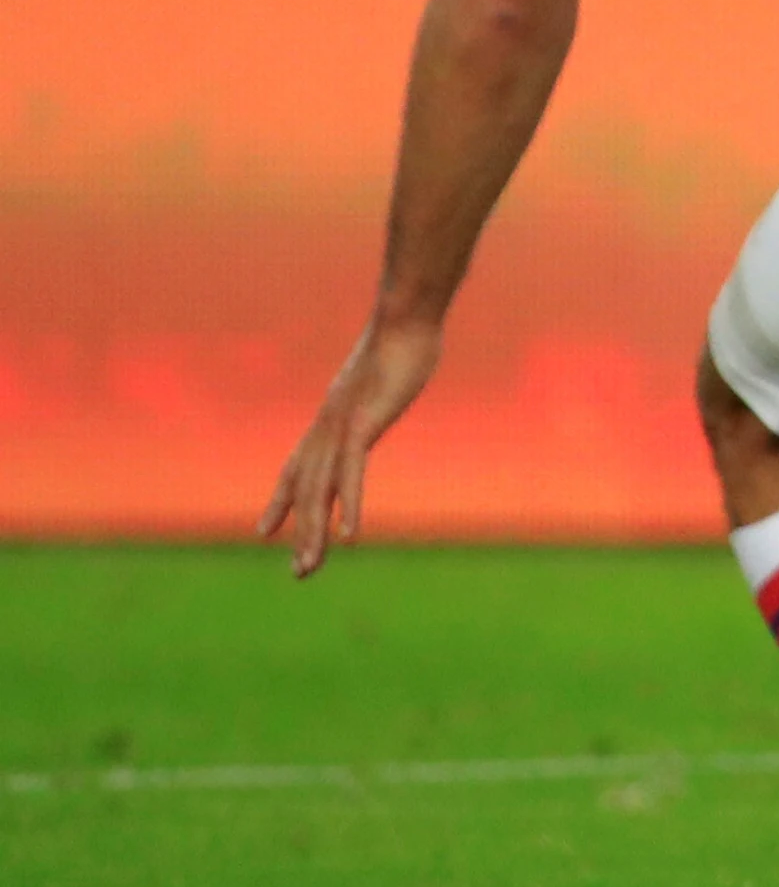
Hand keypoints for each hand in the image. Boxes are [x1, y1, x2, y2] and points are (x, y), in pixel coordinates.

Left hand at [260, 315, 444, 577]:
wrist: (406, 314)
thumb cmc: (405, 334)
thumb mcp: (385, 369)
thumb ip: (380, 385)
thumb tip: (388, 380)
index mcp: (332, 416)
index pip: (297, 466)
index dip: (281, 501)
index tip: (264, 532)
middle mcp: (327, 425)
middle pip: (305, 487)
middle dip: (298, 531)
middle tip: (297, 572)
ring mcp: (341, 426)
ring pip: (319, 490)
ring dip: (313, 532)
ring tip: (308, 568)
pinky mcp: (361, 424)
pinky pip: (350, 474)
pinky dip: (347, 507)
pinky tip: (348, 536)